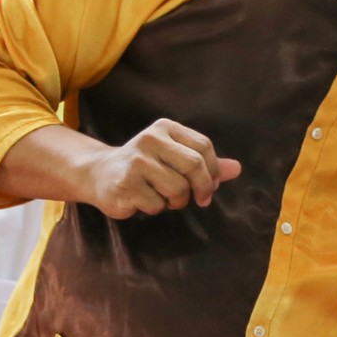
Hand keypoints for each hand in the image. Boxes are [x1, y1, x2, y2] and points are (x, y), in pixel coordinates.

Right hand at [84, 119, 240, 218]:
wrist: (99, 174)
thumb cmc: (145, 167)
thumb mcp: (175, 158)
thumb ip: (206, 164)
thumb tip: (237, 169)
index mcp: (165, 128)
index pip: (204, 147)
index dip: (214, 170)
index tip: (212, 185)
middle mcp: (149, 140)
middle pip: (194, 166)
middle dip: (202, 187)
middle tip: (200, 199)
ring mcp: (135, 162)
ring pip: (177, 189)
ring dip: (177, 201)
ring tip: (164, 197)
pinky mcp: (125, 184)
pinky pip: (157, 204)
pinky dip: (157, 208)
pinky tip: (143, 199)